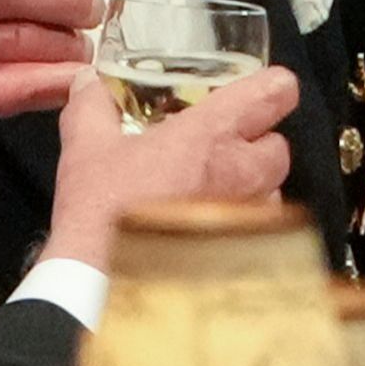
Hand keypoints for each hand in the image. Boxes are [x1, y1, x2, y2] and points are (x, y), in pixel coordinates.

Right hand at [39, 65, 299, 268]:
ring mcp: (247, 218)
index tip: (265, 88)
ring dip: (249, 187)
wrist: (103, 281)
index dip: (272, 86)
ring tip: (209, 192)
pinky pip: (257, 231)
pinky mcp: (246, 254)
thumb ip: (92, 106)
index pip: (273, 93)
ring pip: (270, 191)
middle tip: (220, 147)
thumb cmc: (102, 214)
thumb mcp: (86, 148)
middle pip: (277, 146)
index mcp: (209, 136)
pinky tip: (204, 230)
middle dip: (254, 143)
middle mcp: (240, 174)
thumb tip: (88, 84)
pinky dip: (239, 225)